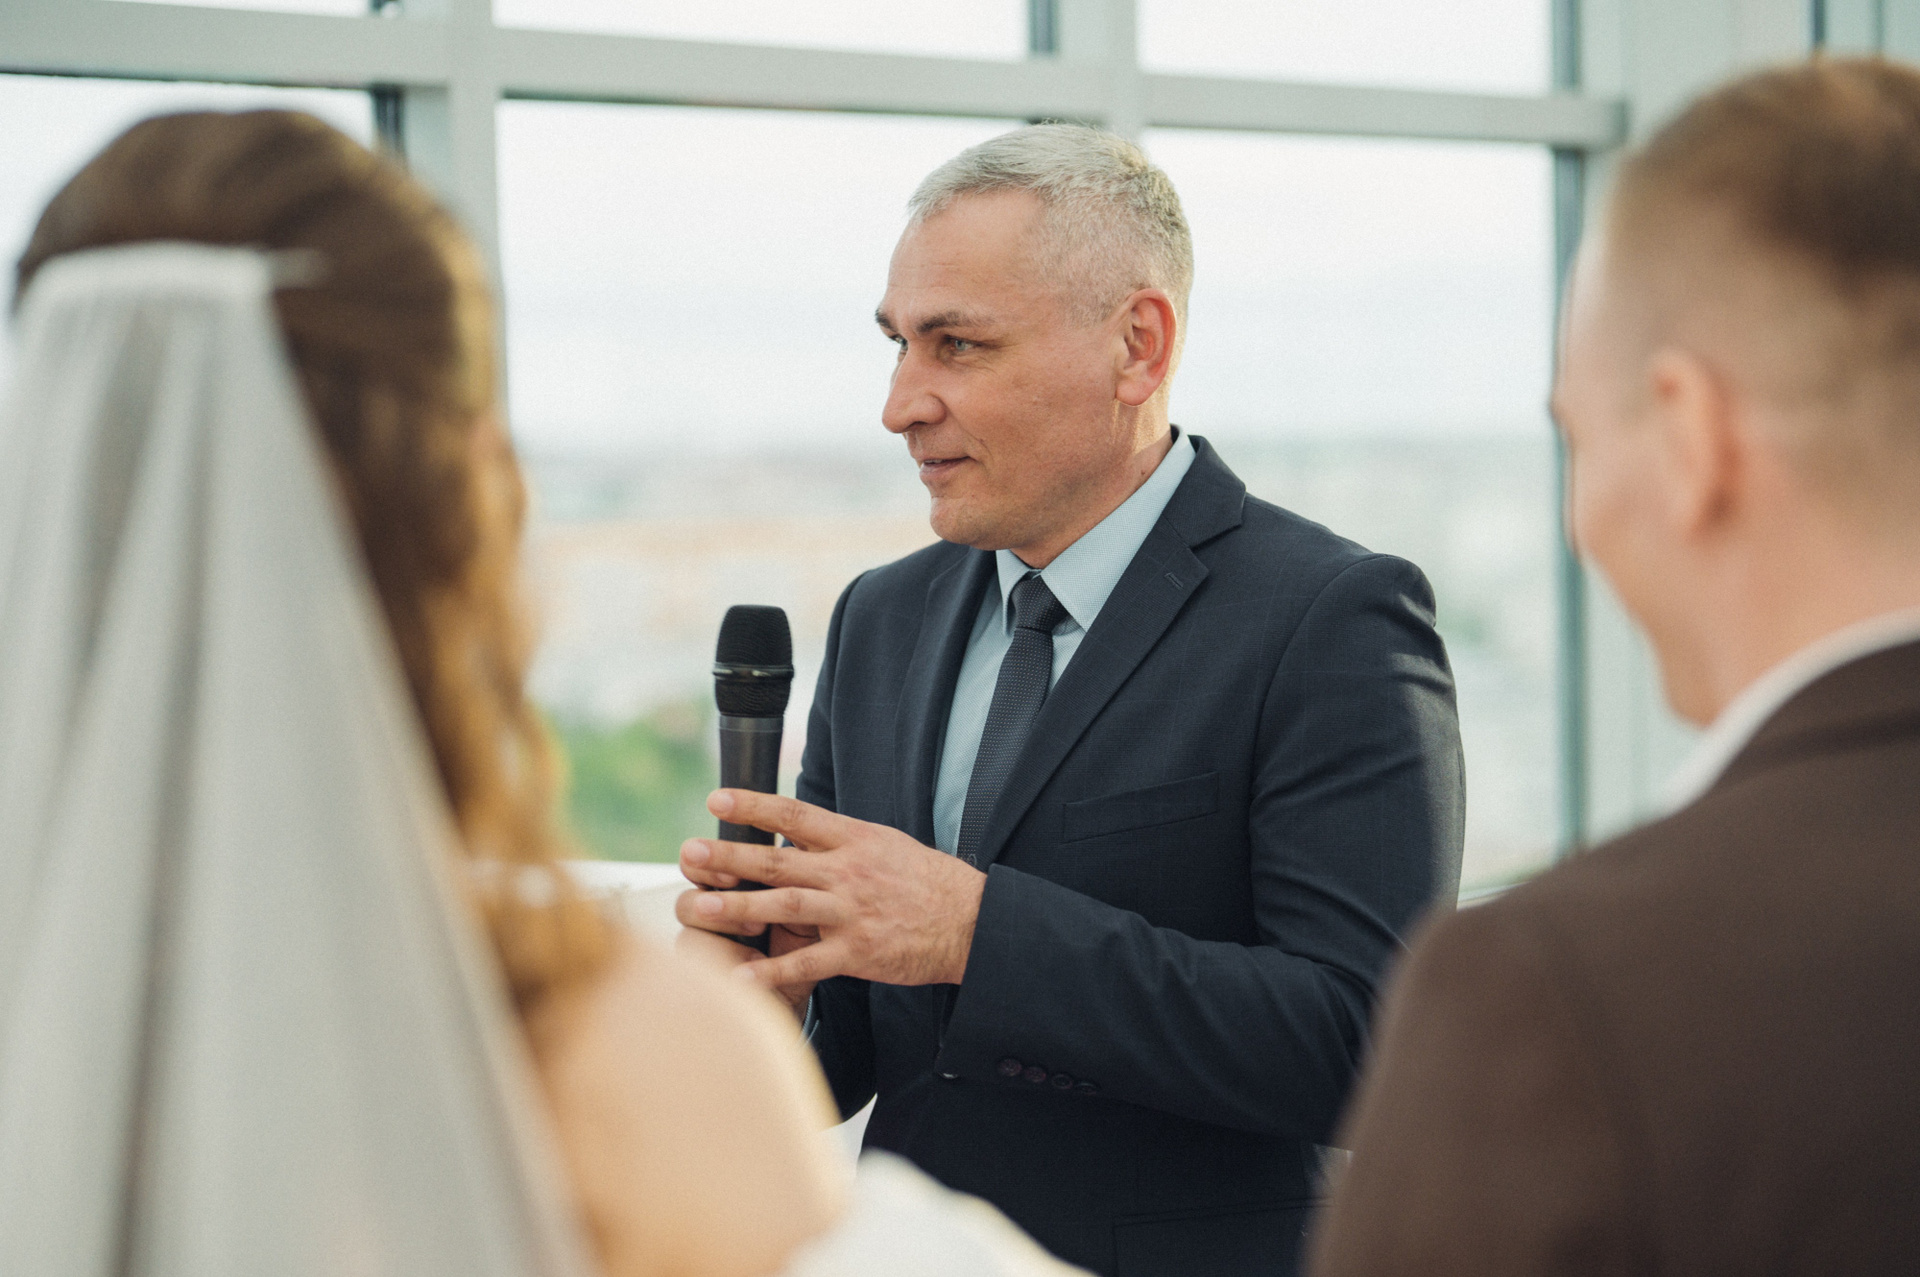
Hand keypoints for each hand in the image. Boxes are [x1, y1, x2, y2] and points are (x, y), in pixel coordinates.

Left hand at [675, 789, 985, 999]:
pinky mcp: (857, 953)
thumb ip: (839, 838)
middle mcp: (848, 872)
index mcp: (855, 840)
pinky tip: (738, 978)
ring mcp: (851, 913)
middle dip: (730, 857)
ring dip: (737, 908)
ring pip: (784, 908)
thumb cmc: (926, 881)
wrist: (970, 922)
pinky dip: (770, 972)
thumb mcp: (885, 843)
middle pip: (779, 863)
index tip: (716, 798)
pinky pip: (806, 964)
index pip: (796, 816)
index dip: (754, 805)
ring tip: (698, 907)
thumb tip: (796, 827)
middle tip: (690, 853)